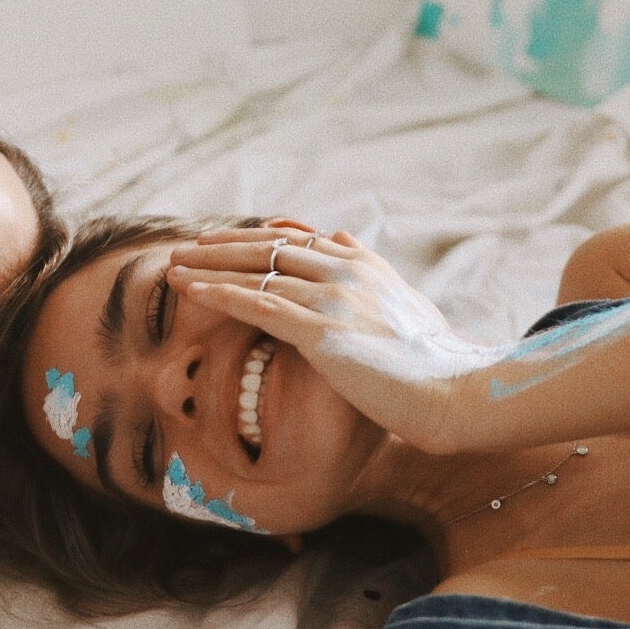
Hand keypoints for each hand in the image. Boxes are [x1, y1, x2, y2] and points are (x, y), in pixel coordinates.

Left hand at [167, 228, 490, 452]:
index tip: (220, 239)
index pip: (296, 239)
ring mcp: (334, 298)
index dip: (252, 238)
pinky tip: (191, 292)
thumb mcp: (405, 301)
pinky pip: (258, 305)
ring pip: (256, 273)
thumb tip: (342, 236)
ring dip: (208, 269)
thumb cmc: (432, 360)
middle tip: (185, 248)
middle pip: (268, 248)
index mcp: (364, 264)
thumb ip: (370, 268)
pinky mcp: (323, 331)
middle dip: (221, 247)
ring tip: (173, 267)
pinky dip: (220, 295)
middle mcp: (346, 272)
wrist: (455, 392)